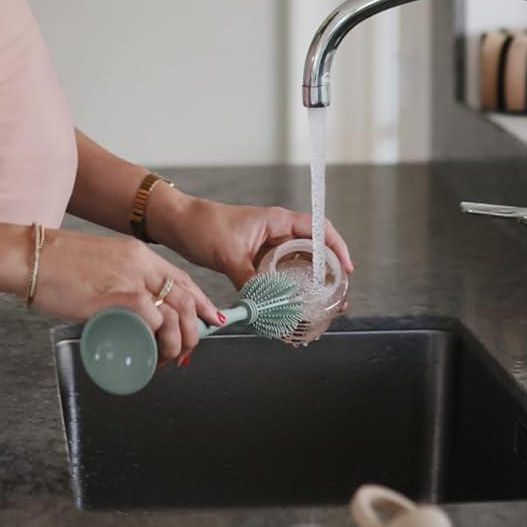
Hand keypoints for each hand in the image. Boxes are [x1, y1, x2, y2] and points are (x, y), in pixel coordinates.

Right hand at [25, 227, 223, 363]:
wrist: (30, 257)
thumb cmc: (55, 266)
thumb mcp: (98, 265)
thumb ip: (114, 281)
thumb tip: (120, 309)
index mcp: (138, 253)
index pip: (181, 278)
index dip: (200, 302)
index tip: (209, 320)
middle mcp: (140, 262)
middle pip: (185, 297)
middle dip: (195, 329)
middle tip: (187, 352)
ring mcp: (130, 278)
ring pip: (175, 311)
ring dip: (179, 340)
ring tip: (169, 359)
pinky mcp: (117, 295)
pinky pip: (153, 318)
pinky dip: (161, 338)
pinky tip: (156, 353)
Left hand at [148, 191, 355, 289]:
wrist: (179, 224)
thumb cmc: (204, 227)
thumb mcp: (229, 255)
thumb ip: (250, 280)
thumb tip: (265, 306)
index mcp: (277, 220)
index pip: (318, 229)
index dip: (337, 247)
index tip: (347, 269)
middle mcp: (277, 230)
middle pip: (314, 248)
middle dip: (327, 270)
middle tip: (336, 295)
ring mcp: (267, 244)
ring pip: (297, 261)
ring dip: (308, 280)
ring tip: (318, 303)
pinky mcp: (256, 256)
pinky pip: (279, 270)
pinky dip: (287, 285)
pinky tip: (289, 301)